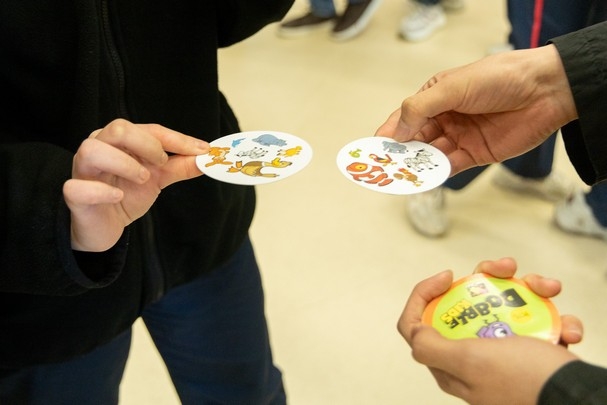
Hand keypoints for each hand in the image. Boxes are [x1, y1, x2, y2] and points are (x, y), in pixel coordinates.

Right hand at [63, 119, 208, 251]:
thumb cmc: (125, 194)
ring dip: (124, 164)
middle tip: (161, 164)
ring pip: (93, 149)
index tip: (202, 150)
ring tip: (142, 180)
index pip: (149, 129)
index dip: (177, 139)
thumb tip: (205, 158)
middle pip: (119, 128)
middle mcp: (98, 147)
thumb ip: (179, 167)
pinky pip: (78, 186)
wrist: (104, 227)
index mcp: (119, 140)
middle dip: (147, 145)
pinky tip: (118, 196)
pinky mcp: (73, 194)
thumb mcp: (157, 179)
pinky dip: (101, 190)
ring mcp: (82, 170)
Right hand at [376, 45, 577, 175]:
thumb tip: (396, 133)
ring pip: (430, 155)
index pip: (405, 117)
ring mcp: (459, 136)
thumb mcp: (452, 88)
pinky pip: (450, 166)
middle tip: (383, 167)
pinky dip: (436, 173)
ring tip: (400, 175)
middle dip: (399, 153)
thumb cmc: (498, 78)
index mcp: (436, 96)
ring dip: (415, 165)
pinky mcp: (475, 154)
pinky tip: (424, 178)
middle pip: (415, 139)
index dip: (390, 132)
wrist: (544, 91)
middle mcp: (445, 117)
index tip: (374, 148)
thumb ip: (420, 109)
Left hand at [398, 258, 581, 404]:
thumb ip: (432, 348)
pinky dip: (553, 316)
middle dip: (487, 278)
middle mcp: (471, 356)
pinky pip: (535, 321)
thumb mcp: (470, 361)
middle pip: (463, 304)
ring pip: (503, 305)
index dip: (424, 293)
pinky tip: (567, 325)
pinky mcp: (529, 350)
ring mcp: (501, 352)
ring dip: (529, 290)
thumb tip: (415, 331)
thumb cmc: (525, 381)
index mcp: (449, 363)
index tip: (448, 275)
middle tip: (507, 268)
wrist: (577, 397)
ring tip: (548, 288)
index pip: (416, 324)